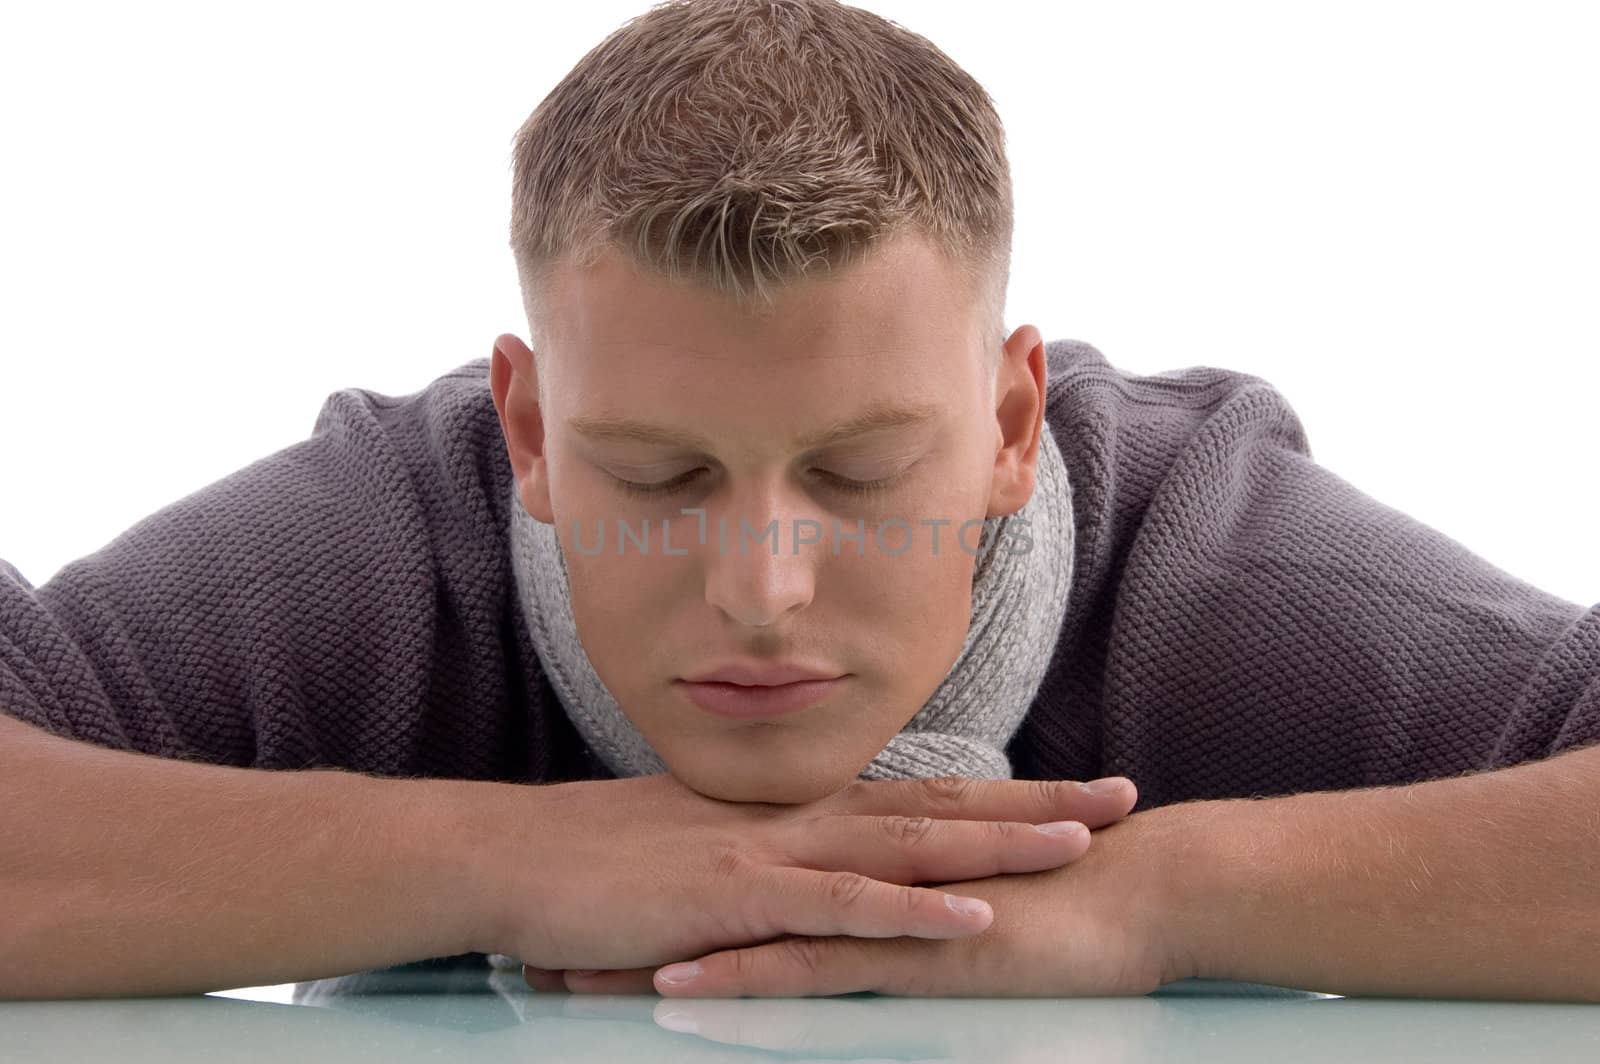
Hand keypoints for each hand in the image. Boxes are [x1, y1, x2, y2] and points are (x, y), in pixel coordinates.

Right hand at [474, 771, 1136, 978]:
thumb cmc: (596, 863)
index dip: (998, 793)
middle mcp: (798, 819)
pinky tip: (973, 916)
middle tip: (1123, 796)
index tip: (1071, 791)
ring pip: (907, 845)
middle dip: (1035, 804)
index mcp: (793, 811)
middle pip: (937, 804)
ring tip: (1083, 845)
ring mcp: (772, 855)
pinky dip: (912, 911)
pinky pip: (842, 907)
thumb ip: (761, 862)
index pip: (915, 795)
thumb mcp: (698, 854)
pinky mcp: (739, 899)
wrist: (512, 859)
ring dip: (997, 845)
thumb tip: (808, 876)